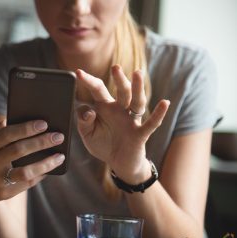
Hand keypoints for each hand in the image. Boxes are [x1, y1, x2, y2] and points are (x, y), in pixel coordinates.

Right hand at [0, 120, 64, 203]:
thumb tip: (18, 117)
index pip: (7, 134)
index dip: (26, 128)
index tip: (44, 124)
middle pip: (19, 151)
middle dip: (41, 142)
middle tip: (59, 136)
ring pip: (26, 171)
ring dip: (46, 163)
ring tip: (60, 156)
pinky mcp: (4, 193)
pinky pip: (27, 183)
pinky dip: (41, 174)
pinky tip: (51, 167)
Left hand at [76, 66, 169, 182]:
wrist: (117, 162)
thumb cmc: (102, 144)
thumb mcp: (87, 134)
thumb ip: (83, 121)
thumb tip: (88, 111)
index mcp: (105, 107)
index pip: (98, 90)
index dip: (89, 81)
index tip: (79, 72)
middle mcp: (120, 110)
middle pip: (121, 91)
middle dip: (119, 79)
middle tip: (115, 68)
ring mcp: (131, 120)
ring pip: (136, 101)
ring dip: (137, 88)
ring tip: (138, 74)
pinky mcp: (140, 134)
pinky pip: (151, 123)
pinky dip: (159, 114)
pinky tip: (165, 103)